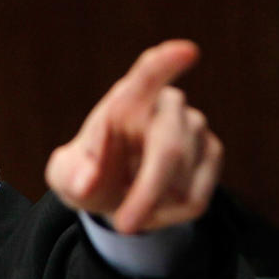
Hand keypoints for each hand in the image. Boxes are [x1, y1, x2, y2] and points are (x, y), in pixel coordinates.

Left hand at [45, 39, 222, 233]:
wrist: (114, 188)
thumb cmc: (88, 174)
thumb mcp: (66, 176)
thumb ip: (71, 175)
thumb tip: (86, 182)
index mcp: (126, 99)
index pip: (147, 76)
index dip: (165, 65)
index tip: (186, 52)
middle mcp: (167, 106)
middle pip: (170, 148)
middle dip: (147, 192)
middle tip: (123, 226)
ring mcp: (196, 127)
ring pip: (181, 182)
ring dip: (150, 208)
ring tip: (129, 202)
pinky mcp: (212, 153)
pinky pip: (195, 199)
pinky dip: (168, 216)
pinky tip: (153, 206)